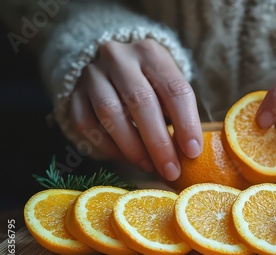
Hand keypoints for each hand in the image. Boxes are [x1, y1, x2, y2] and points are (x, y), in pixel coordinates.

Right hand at [69, 39, 201, 180]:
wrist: (112, 65)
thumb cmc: (150, 82)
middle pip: (141, 102)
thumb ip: (178, 114)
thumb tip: (187, 153)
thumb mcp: (169, 86)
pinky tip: (125, 158)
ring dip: (132, 147)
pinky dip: (107, 146)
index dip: (186, 123)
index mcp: (151, 53)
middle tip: (171, 170)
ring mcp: (91, 74)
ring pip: (109, 113)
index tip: (193, 152)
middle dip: (158, 142)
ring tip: (149, 166)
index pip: (174, 90)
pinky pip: (86, 124)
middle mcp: (119, 57)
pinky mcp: (73, 93)